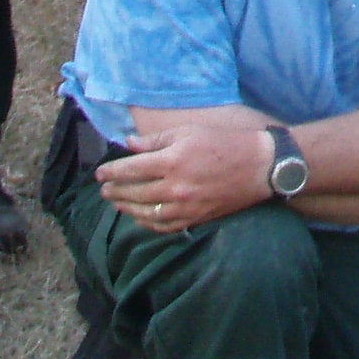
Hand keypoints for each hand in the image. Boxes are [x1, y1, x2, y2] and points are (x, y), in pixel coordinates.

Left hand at [98, 123, 270, 231]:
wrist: (258, 167)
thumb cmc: (224, 143)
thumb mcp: (189, 132)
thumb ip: (156, 140)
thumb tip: (129, 144)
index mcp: (172, 160)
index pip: (131, 170)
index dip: (111, 172)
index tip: (99, 174)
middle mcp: (175, 187)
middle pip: (134, 192)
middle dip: (114, 191)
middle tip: (103, 189)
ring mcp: (184, 206)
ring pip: (145, 212)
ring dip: (126, 208)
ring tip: (116, 203)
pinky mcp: (195, 218)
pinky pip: (163, 226)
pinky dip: (147, 223)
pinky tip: (139, 217)